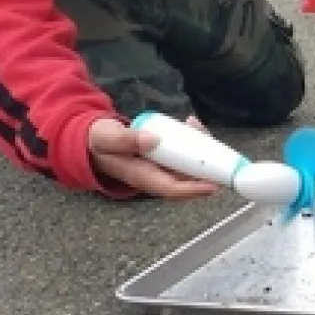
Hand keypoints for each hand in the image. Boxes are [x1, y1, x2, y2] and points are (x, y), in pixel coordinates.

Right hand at [88, 115, 221, 199]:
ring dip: (201, 153)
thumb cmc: (99, 142)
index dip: (192, 189)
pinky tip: (192, 125)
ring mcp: (160, 168)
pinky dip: (192, 142)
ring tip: (203, 131)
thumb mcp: (107, 138)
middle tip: (221, 156)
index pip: (170, 189)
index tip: (213, 185)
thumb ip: (125, 140)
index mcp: (141, 177)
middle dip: (206, 171)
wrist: (92, 141)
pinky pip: (182, 155)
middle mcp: (154, 176)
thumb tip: (153, 141)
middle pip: (185, 180)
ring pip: (187, 167)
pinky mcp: (163, 158)